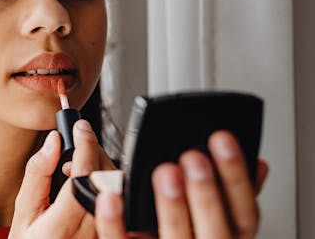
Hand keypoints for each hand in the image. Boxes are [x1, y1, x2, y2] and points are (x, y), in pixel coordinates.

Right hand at [8, 119, 114, 238]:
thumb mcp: (24, 210)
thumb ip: (38, 173)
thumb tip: (53, 141)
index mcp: (62, 226)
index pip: (84, 172)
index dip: (84, 142)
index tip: (80, 127)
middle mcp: (90, 233)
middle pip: (106, 177)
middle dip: (94, 152)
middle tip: (78, 145)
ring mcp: (105, 235)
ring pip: (118, 188)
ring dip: (103, 168)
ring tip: (80, 170)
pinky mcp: (112, 235)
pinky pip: (123, 202)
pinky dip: (112, 185)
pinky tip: (95, 187)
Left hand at [94, 130, 268, 238]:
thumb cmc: (190, 231)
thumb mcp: (220, 216)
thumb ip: (231, 193)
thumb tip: (255, 162)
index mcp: (227, 236)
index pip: (245, 216)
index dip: (237, 178)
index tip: (221, 140)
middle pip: (214, 232)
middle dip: (206, 194)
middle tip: (194, 158)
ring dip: (172, 207)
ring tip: (165, 171)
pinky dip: (115, 222)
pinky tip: (112, 196)